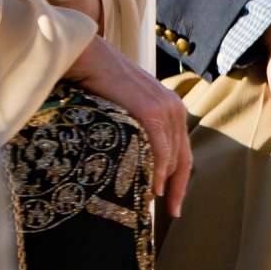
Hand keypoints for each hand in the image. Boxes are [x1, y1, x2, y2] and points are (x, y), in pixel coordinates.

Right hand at [64, 36, 193, 217]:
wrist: (88, 57)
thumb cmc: (99, 83)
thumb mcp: (125, 110)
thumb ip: (136, 130)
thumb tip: (131, 160)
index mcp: (172, 109)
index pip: (182, 153)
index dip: (181, 181)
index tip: (175, 206)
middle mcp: (175, 109)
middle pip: (182, 159)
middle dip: (177, 188)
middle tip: (171, 213)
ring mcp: (165, 108)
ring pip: (172, 156)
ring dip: (165, 183)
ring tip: (154, 205)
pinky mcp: (150, 109)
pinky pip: (159, 147)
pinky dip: (158, 169)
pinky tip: (153, 187)